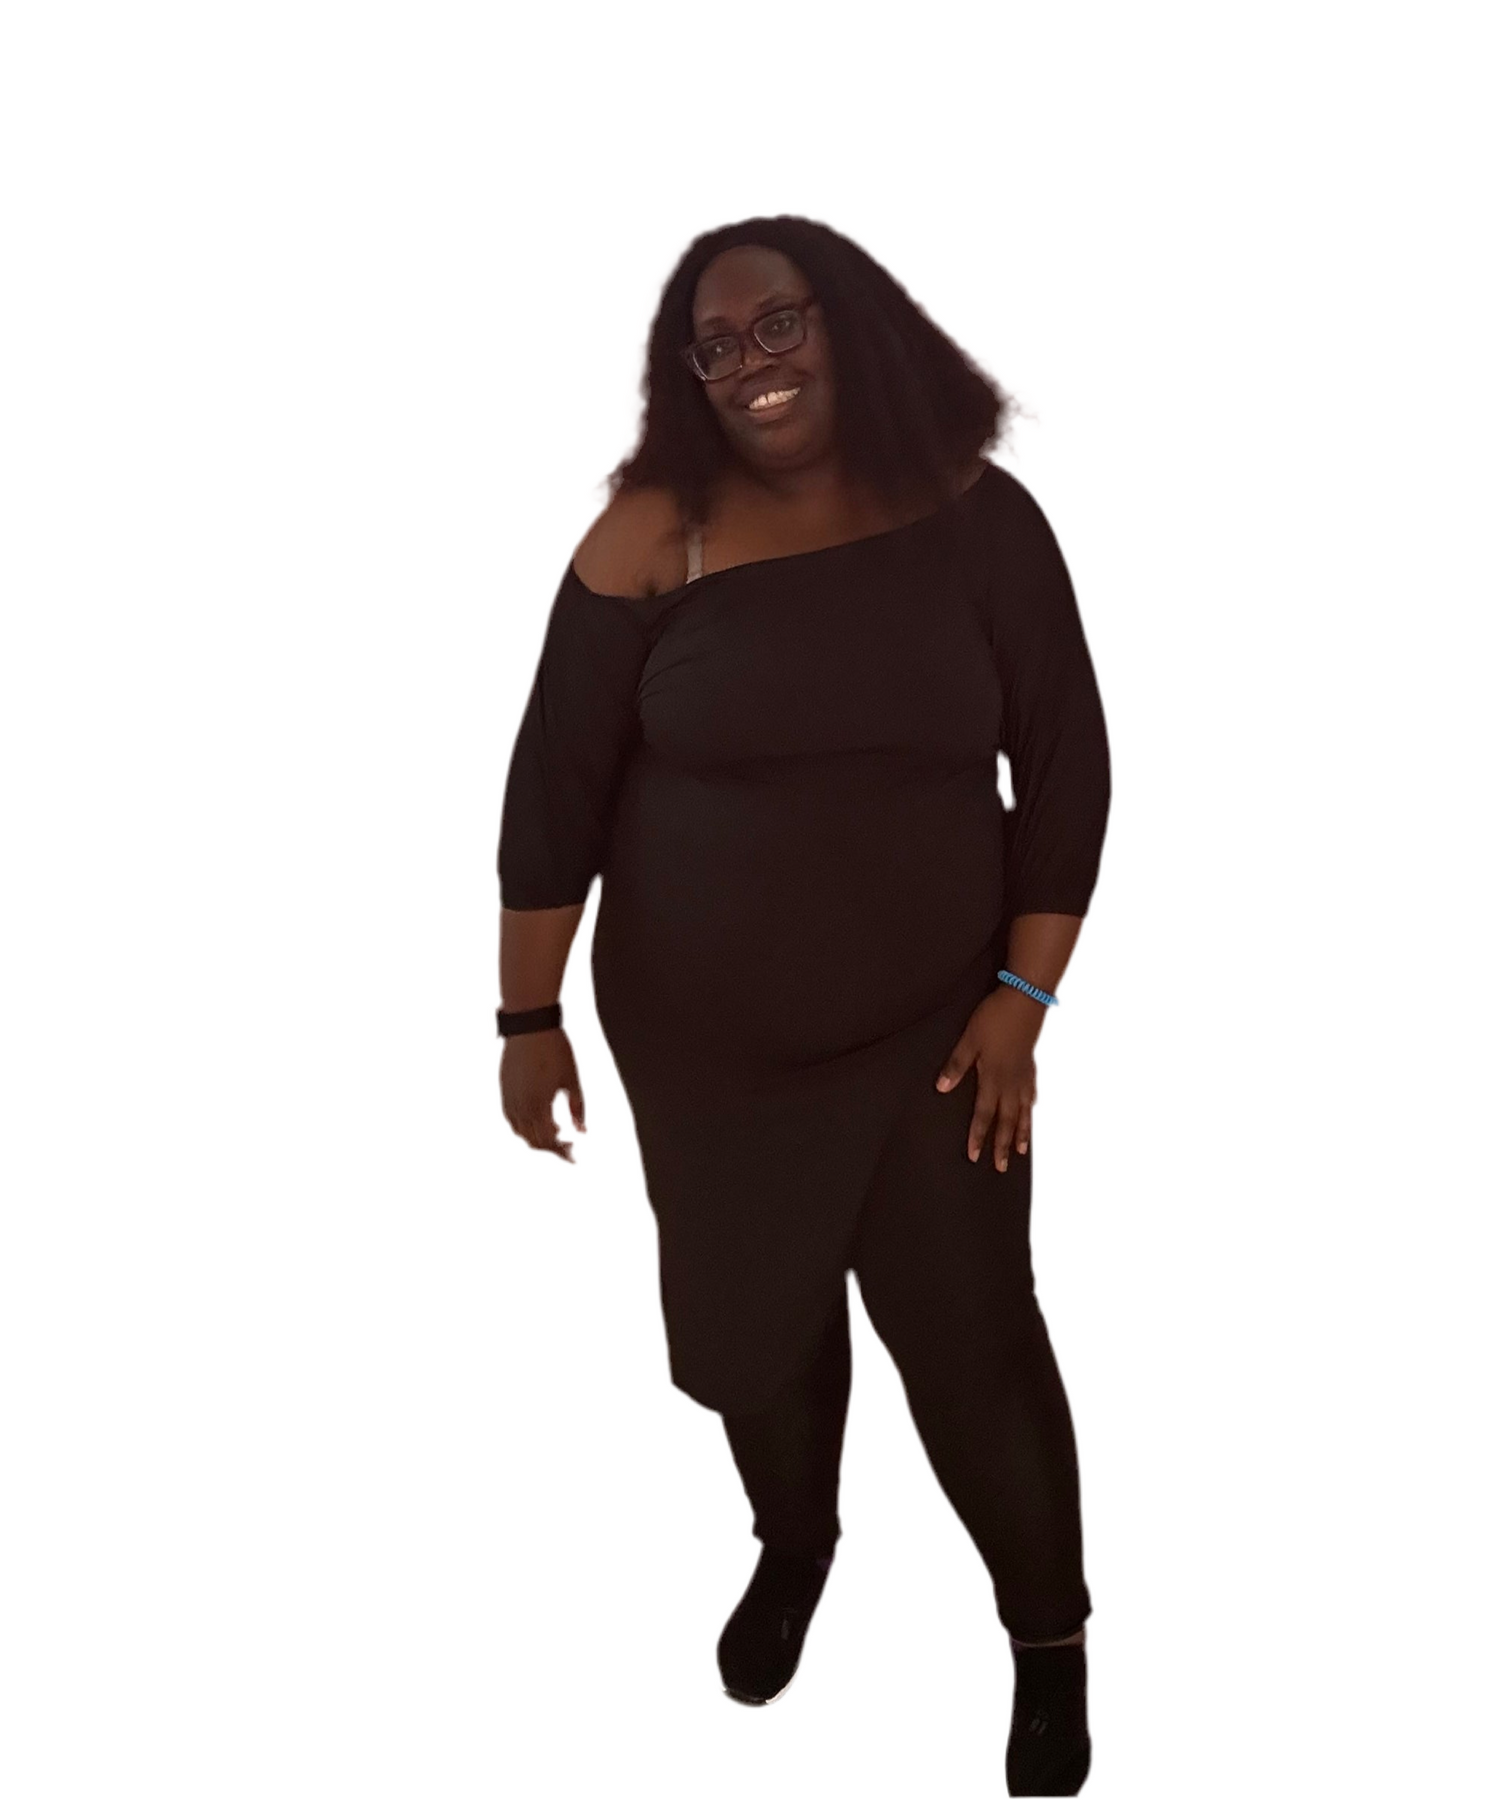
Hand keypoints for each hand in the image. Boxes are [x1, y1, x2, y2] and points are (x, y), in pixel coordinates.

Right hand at [500, 1027, 585, 1160]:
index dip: (563, 1152)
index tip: (575, 1156)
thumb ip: (578, 1108)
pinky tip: (539, 1121)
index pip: (549, 1141)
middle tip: (570, 1147)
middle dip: (553, 1148)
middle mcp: (520, 1106)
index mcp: (539, 1104)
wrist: (529, 1025)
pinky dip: (524, 1127)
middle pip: (534, 1141)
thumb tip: (583, 1132)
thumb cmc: (555, 1050)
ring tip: (556, 1133)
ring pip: (520, 1132)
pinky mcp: (504, 1090)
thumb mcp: (572, 1079)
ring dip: (537, 1139)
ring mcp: (509, 1098)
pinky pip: (512, 1119)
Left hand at [934, 992, 1039, 1170]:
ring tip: (1021, 1151)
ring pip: (1022, 1111)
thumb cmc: (994, 1018)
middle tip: (1002, 1168)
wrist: (1025, 1001)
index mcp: (992, 1078)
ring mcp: (1022, 1075)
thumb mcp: (970, 1039)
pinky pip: (1030, 1094)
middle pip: (1006, 1121)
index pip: (983, 1115)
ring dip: (1020, 1133)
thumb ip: (957, 1064)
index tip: (975, 1157)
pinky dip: (1030, 1107)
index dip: (978, 1136)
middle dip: (1002, 1145)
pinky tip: (1030, 1111)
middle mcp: (1010, 1083)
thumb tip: (942, 1088)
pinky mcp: (1029, 1065)